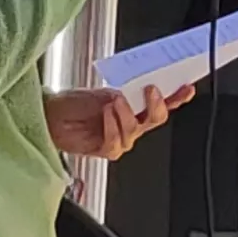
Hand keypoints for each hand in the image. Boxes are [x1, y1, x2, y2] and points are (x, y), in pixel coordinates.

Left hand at [46, 84, 188, 159]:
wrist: (51, 116)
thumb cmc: (74, 103)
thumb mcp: (104, 91)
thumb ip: (126, 93)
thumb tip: (144, 87)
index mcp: (134, 106)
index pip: (162, 103)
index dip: (177, 97)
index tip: (186, 87)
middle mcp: (131, 123)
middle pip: (156, 118)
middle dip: (156, 105)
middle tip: (151, 90)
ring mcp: (121, 137)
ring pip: (136, 129)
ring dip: (126, 114)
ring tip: (114, 102)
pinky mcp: (108, 149)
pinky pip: (117, 141)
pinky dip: (112, 126)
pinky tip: (105, 115)